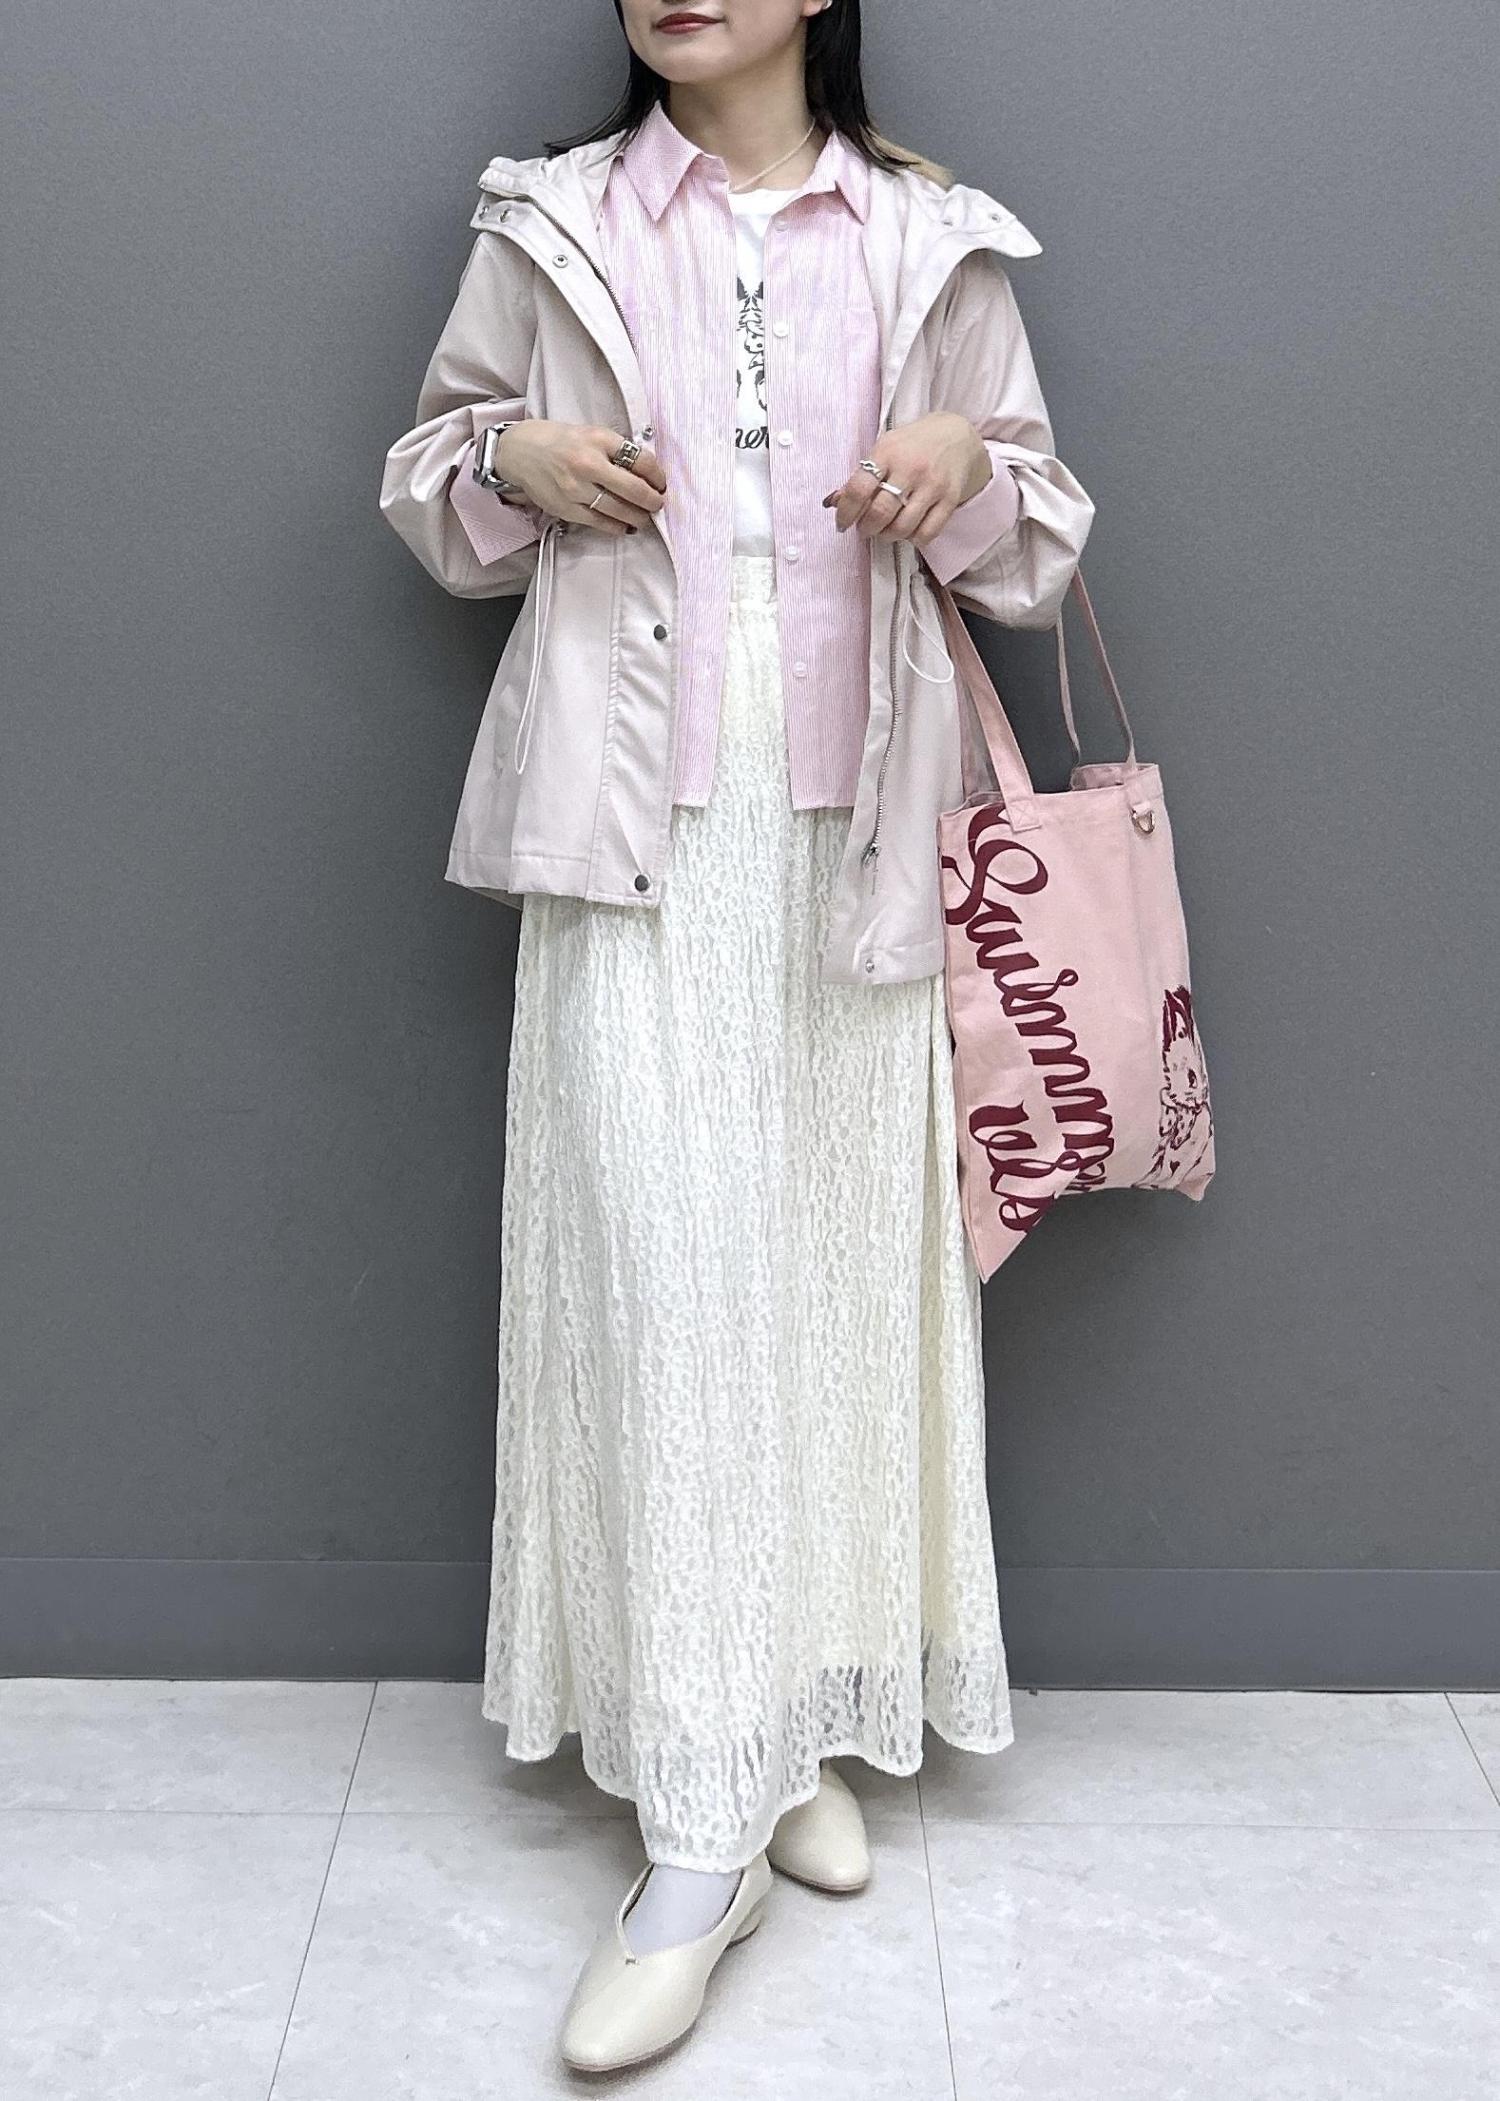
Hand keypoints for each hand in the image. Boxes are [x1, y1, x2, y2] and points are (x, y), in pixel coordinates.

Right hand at [493, 422, 666, 535]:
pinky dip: (617, 527)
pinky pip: (601, 523)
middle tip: (658, 504)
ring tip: (645, 518)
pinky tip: (625, 526)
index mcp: (598, 439)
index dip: (658, 475)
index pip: (641, 460)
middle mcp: (588, 463)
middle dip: (653, 501)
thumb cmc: (557, 441)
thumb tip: (644, 472)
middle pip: (635, 489)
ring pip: (620, 510)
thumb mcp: (589, 433)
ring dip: (639, 517)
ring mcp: (577, 488)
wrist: (519, 451)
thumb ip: (614, 449)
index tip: (661, 483)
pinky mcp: (567, 508)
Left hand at [821, 412, 989, 546]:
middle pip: (880, 513)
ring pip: (902, 528)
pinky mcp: (950, 499)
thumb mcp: (885, 449)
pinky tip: (909, 530)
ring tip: (886, 529)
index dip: (846, 513)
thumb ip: (861, 476)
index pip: (858, 489)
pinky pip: (927, 534)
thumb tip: (833, 503)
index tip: (842, 524)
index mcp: (888, 453)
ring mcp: (932, 485)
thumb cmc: (912, 445)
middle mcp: (910, 468)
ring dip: (888, 536)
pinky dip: (913, 539)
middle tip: (865, 528)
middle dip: (867, 528)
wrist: (956, 435)